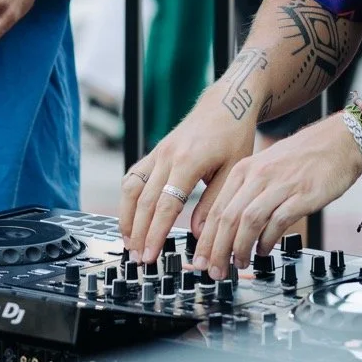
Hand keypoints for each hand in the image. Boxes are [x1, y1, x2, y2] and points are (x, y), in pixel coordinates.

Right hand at [121, 77, 259, 262]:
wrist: (226, 103)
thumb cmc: (234, 135)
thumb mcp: (234, 170)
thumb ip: (215, 202)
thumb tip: (198, 233)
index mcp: (188, 161)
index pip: (164, 205)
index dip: (155, 233)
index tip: (149, 255)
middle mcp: (167, 156)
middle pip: (144, 201)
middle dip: (138, 233)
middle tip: (137, 258)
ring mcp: (158, 152)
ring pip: (131, 188)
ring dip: (127, 217)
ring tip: (129, 242)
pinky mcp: (155, 151)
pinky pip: (133, 176)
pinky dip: (128, 199)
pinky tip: (130, 217)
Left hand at [192, 114, 361, 277]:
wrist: (340, 140)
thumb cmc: (304, 156)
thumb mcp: (266, 166)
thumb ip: (247, 191)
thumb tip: (230, 225)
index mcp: (245, 169)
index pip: (216, 209)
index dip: (206, 239)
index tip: (201, 259)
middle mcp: (259, 176)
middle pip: (228, 218)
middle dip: (218, 250)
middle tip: (215, 271)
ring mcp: (280, 185)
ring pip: (248, 221)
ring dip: (240, 248)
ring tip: (240, 264)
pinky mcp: (302, 195)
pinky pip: (277, 222)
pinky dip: (267, 241)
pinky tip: (264, 251)